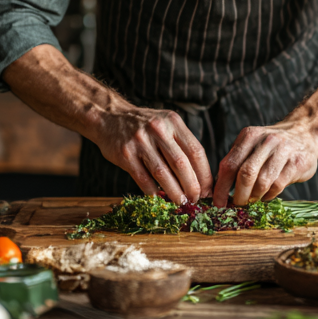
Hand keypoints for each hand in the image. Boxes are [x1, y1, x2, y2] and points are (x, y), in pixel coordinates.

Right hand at [92, 106, 212, 204]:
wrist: (109, 117)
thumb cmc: (143, 125)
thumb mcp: (165, 124)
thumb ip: (181, 144)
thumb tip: (200, 177)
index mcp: (173, 122)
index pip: (196, 151)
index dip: (204, 173)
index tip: (208, 189)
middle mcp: (158, 129)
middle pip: (181, 164)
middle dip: (192, 186)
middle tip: (196, 199)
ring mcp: (140, 141)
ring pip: (162, 173)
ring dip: (174, 191)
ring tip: (181, 201)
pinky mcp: (125, 154)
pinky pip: (143, 178)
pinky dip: (153, 191)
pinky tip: (159, 198)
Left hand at [213, 124, 317, 207]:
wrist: (305, 133)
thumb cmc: (272, 145)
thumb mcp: (252, 144)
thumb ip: (237, 161)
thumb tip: (218, 187)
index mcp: (249, 136)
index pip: (229, 164)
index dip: (221, 187)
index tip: (218, 202)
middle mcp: (266, 141)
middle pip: (245, 174)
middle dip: (239, 195)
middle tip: (237, 204)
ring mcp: (283, 151)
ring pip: (262, 182)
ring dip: (255, 196)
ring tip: (253, 199)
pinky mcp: (297, 163)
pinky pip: (277, 185)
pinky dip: (268, 195)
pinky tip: (266, 194)